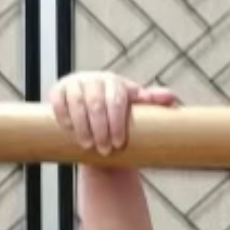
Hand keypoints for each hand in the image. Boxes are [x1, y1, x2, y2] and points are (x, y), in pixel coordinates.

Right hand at [49, 72, 178, 154]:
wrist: (94, 116)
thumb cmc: (117, 112)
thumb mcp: (135, 108)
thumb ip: (152, 102)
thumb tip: (171, 97)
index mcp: (115, 83)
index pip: (117, 100)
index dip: (117, 123)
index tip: (118, 143)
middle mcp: (94, 79)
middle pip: (96, 103)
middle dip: (100, 129)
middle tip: (104, 150)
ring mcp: (75, 83)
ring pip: (77, 103)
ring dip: (82, 126)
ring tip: (87, 145)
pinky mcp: (58, 90)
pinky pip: (58, 100)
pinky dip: (63, 115)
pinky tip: (68, 129)